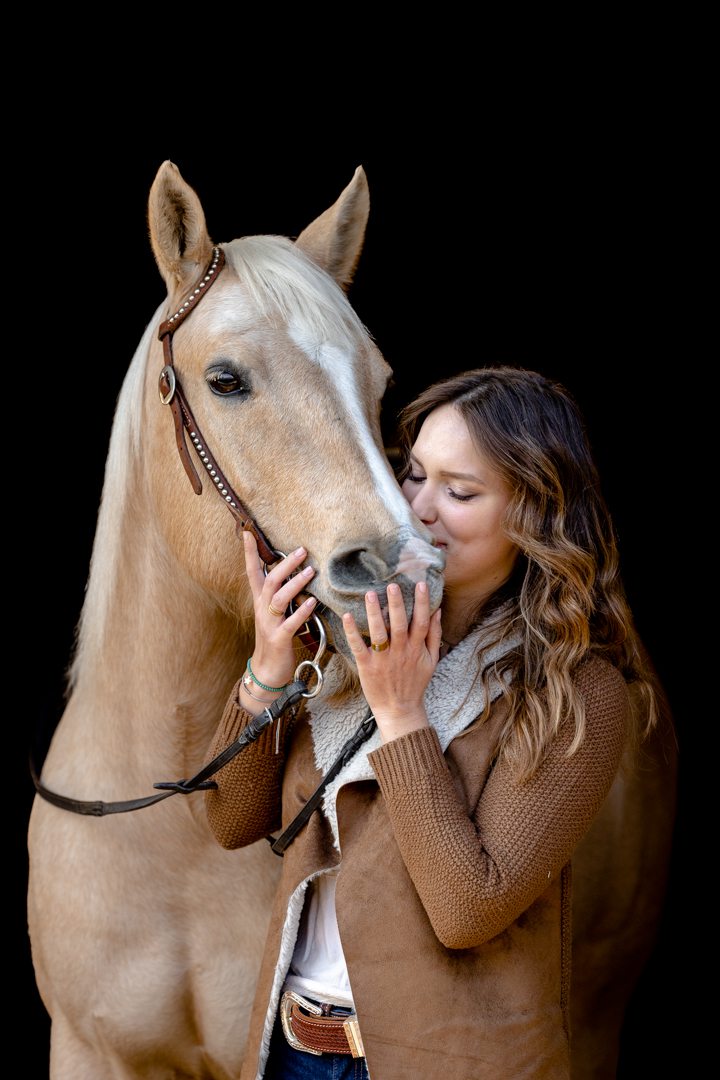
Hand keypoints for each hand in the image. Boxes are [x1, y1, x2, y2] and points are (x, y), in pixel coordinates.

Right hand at [243, 532, 316, 691]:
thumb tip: (296, 573)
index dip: (249, 553)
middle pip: (270, 581)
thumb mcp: (275, 613)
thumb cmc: (275, 638)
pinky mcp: (279, 639)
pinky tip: (313, 603)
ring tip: (311, 572)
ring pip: (279, 599)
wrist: (268, 670)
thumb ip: (282, 594)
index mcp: (260, 601)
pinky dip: (301, 612)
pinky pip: (290, 623)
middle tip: (302, 550)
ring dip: (295, 584)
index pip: (252, 572)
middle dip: (285, 564)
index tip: (248, 533)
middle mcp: (262, 610)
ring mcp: (269, 625)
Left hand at [342, 582, 441, 742]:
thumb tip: (438, 611)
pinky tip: (347, 616)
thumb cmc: (415, 682)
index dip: (422, 602)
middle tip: (392, 585)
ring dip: (374, 613)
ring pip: (379, 633)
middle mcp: (401, 652)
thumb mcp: (431, 660)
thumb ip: (434, 635)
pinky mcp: (367, 667)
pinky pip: (359, 647)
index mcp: (416, 649)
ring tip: (370, 594)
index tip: (420, 583)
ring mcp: (383, 660)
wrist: (399, 709)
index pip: (422, 622)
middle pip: (399, 625)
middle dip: (396, 604)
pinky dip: (352, 632)